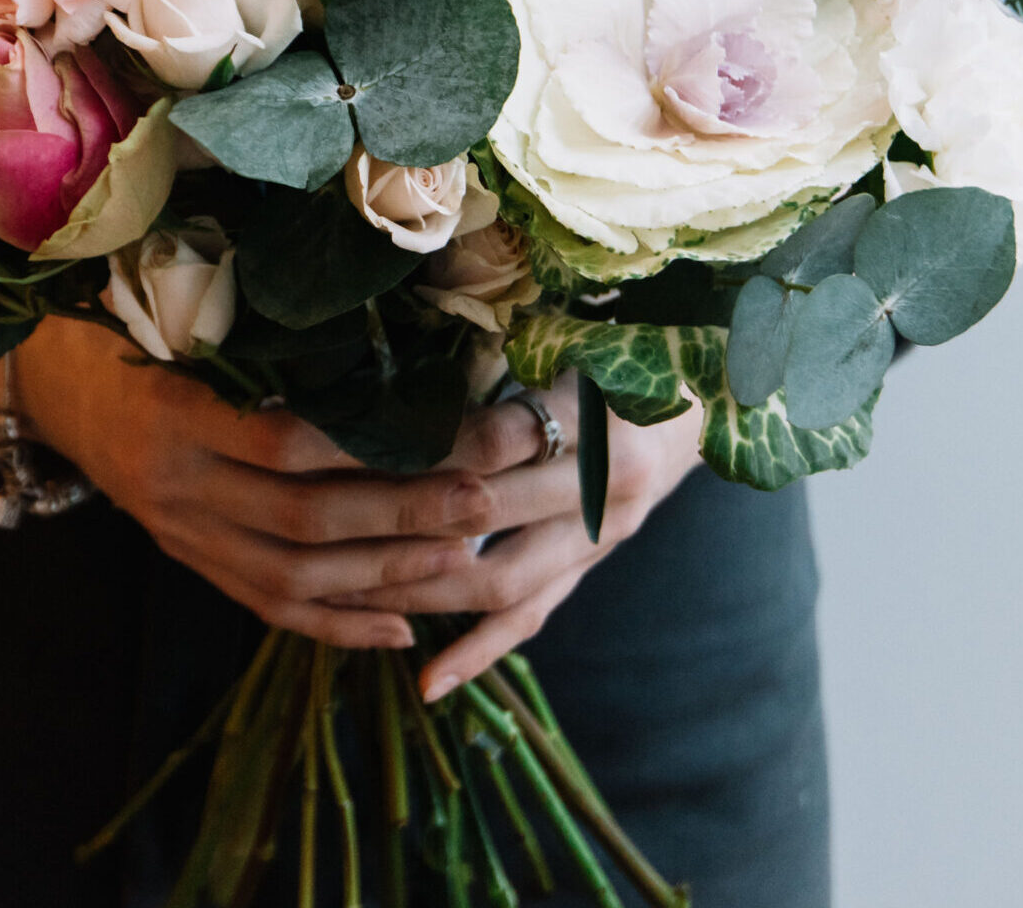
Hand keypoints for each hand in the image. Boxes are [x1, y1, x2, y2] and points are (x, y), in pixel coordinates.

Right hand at [14, 313, 509, 648]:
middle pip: (303, 519)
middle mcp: (175, 484)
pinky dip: (337, 626)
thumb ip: (266, 337)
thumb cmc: (134, 325)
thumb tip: (389, 335)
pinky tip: (400, 631)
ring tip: (462, 561)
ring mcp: (180, 533)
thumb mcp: (183, 317)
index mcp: (174, 411)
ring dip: (384, 575)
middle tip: (482, 499)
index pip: (284, 442)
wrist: (55, 381)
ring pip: (293, 577)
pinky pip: (268, 608)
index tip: (446, 432)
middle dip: (403, 515)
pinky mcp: (190, 560)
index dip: (367, 448)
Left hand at [327, 378, 704, 700]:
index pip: (491, 437)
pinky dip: (477, 653)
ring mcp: (600, 540)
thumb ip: (498, 355)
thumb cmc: (619, 354)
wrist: (705, 402)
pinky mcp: (590, 570)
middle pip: (482, 515)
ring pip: (499, 582)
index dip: (414, 443)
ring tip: (342, 595)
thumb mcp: (570, 340)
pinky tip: (426, 681)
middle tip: (316, 522)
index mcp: (596, 416)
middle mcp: (604, 488)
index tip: (343, 437)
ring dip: (419, 591)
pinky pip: (530, 619)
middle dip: (393, 520)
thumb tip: (391, 366)